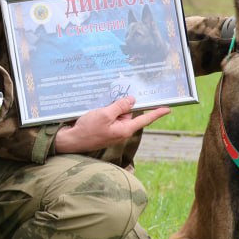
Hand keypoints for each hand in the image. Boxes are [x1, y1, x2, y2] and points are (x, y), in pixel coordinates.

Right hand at [52, 96, 169, 154]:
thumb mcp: (104, 114)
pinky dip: (106, 111)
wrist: (71, 141)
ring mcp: (113, 131)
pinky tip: (95, 111)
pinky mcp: (105, 129)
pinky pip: (110, 117)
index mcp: (125, 129)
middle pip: (129, 113)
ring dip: (112, 107)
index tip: (168, 108)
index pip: (145, 119)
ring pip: (118, 114)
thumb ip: (120, 106)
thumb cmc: (87, 130)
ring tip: (99, 108)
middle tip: (115, 98)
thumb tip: (132, 100)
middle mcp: (121, 131)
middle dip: (124, 104)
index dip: (157, 113)